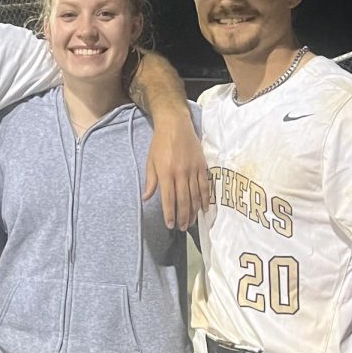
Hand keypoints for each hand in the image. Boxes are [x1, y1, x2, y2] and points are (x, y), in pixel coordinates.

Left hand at [144, 108, 209, 228]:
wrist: (175, 125)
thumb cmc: (160, 143)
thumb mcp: (150, 162)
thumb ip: (150, 181)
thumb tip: (146, 198)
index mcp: (166, 173)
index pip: (168, 199)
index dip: (169, 214)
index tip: (170, 225)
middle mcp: (181, 173)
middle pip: (183, 200)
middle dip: (182, 217)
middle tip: (181, 228)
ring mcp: (193, 170)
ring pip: (195, 195)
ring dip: (193, 211)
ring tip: (191, 222)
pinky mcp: (202, 166)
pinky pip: (205, 185)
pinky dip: (205, 198)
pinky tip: (204, 208)